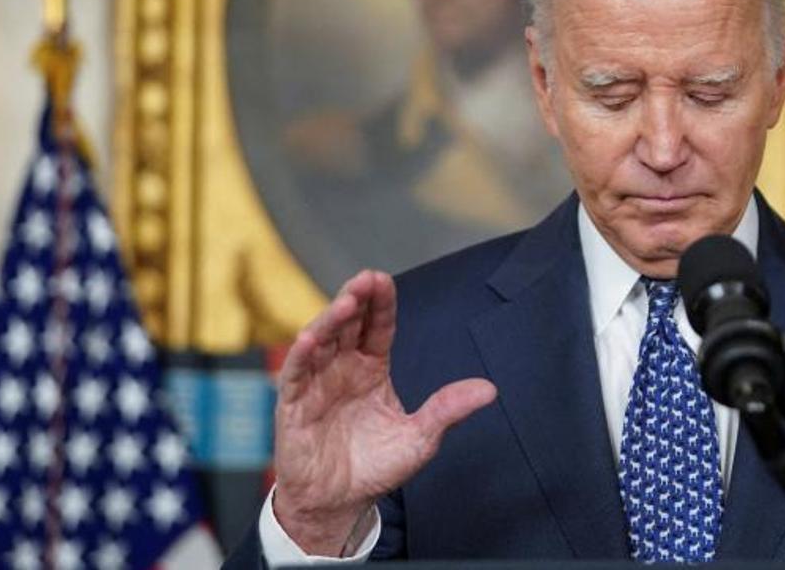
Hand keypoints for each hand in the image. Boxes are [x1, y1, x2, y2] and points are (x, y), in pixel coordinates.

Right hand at [272, 270, 496, 555]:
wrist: (340, 505)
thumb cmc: (376, 467)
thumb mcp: (420, 437)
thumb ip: (448, 409)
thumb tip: (490, 389)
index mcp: (371, 368)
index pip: (377, 327)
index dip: (380, 304)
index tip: (384, 280)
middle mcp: (342, 368)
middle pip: (347, 324)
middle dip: (356, 299)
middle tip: (366, 279)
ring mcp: (317, 383)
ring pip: (320, 340)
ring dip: (330, 320)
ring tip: (346, 302)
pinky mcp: (294, 405)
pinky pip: (296, 374)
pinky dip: (302, 355)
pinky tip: (311, 339)